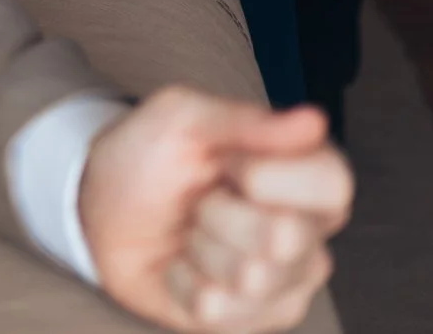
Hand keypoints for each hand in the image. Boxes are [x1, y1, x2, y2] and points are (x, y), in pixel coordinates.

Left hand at [83, 88, 351, 333]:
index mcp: (304, 172)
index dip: (271, 176)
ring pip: (251, 276)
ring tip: (189, 231)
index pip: (332, 182)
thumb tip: (311, 121)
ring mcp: (286, 282)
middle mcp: (309, 230)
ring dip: (199, 248)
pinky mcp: (254, 319)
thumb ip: (243, 120)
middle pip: (285, 236)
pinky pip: (219, 308)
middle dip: (219, 214)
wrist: (100, 210)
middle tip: (200, 200)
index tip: (228, 163)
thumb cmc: (146, 159)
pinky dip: (183, 282)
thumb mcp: (179, 118)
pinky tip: (181, 265)